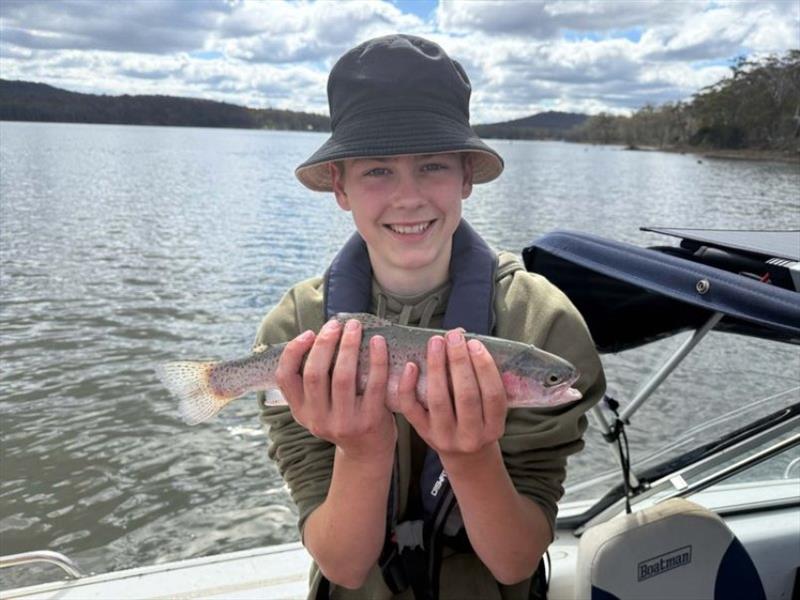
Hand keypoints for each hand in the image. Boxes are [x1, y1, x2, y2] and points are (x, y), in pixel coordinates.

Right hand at [276, 318, 395, 459]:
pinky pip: (373, 384)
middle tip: (336, 324)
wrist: (368, 452)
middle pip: (314, 374)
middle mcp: (317, 420)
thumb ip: (314, 381)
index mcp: (301, 412)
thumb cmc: (344, 417)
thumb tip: (319, 335)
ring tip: (354, 327)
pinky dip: (376, 359)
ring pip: (342, 377)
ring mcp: (344, 423)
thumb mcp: (319, 406)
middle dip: (324, 343)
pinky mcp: (370, 421)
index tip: (309, 333)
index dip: (293, 352)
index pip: (284, 378)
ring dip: (348, 346)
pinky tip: (378, 342)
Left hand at [395, 329, 506, 461]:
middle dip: (459, 362)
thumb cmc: (479, 421)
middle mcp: (470, 436)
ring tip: (436, 343)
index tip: (475, 343)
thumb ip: (487, 381)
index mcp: (493, 428)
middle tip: (454, 337)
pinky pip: (412, 408)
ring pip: (439, 400)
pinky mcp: (422, 432)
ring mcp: (444, 436)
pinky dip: (409, 386)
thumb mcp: (492, 409)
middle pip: (466, 396)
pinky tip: (412, 365)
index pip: (493, 396)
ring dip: (437, 367)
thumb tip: (471, 343)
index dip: (485, 368)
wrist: (464, 455)